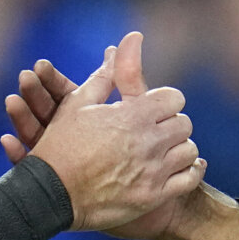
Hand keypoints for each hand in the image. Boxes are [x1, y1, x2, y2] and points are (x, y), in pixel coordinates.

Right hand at [3, 41, 238, 239]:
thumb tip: (125, 43)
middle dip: (171, 123)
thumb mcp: (78, 105)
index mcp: (131, 115)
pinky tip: (180, 167)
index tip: (154, 108)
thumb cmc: (60, 146)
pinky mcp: (154, 196)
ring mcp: (153, 171)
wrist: (48, 196)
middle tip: (158, 129)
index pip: (173, 98)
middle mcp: (147, 142)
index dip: (164, 101)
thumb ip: (106, 75)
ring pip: (189, 151)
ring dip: (179, 147)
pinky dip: (190, 171)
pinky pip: (189, 180)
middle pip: (184, 124)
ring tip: (165, 149)